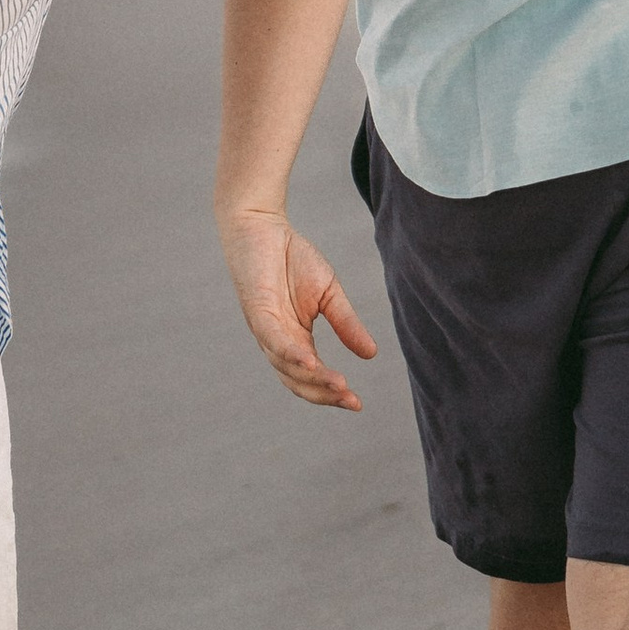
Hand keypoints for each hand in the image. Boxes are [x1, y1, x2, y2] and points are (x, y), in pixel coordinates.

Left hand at [218, 207, 377, 410]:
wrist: (262, 226)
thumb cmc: (292, 259)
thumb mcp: (330, 294)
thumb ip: (346, 324)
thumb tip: (371, 354)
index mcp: (295, 340)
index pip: (312, 376)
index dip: (332, 393)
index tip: (358, 404)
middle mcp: (278, 341)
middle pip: (298, 381)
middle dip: (324, 394)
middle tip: (351, 401)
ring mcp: (265, 328)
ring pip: (286, 366)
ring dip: (313, 378)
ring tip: (340, 385)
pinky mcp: (257, 311)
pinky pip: (273, 339)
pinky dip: (291, 353)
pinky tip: (310, 361)